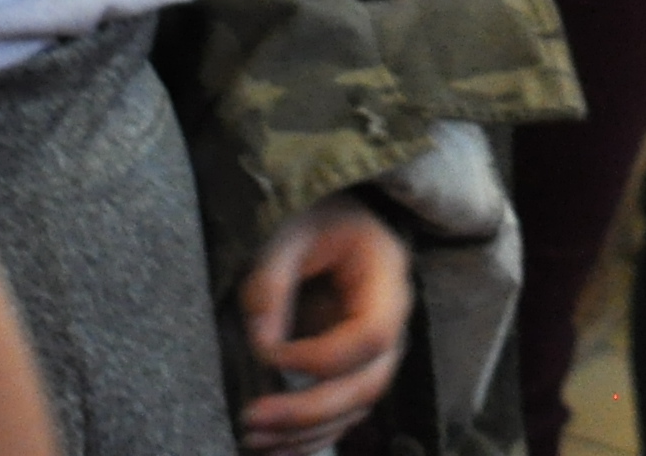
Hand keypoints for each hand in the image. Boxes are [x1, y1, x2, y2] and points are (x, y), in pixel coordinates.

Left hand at [236, 196, 413, 454]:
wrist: (325, 212)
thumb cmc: (308, 213)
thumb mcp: (287, 230)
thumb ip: (272, 280)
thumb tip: (263, 345)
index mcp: (386, 276)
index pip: (370, 335)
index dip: (321, 356)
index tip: (267, 353)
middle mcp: (392, 319)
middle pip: (368, 383)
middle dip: (310, 410)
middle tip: (253, 418)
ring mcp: (378, 348)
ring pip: (357, 408)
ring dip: (307, 432)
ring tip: (253, 439)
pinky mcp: (355, 366)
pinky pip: (343, 412)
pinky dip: (311, 434)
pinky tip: (273, 446)